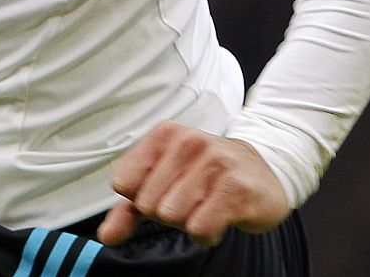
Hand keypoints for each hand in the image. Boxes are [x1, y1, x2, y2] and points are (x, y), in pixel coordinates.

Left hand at [97, 121, 289, 248]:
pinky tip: (220, 217)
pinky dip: (207, 234)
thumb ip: (129, 208)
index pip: (123, 182)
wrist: (262, 171)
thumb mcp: (163, 182)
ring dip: (188, 222)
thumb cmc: (205, 176)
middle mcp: (187, 141)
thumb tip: (106, 236)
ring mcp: (213, 162)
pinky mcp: (235, 188)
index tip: (162, 190)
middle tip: (191, 199)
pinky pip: (200, 229)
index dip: (141, 197)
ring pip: (172, 216)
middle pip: (148, 203)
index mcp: (163, 134)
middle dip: (167, 212)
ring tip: (206, 205)